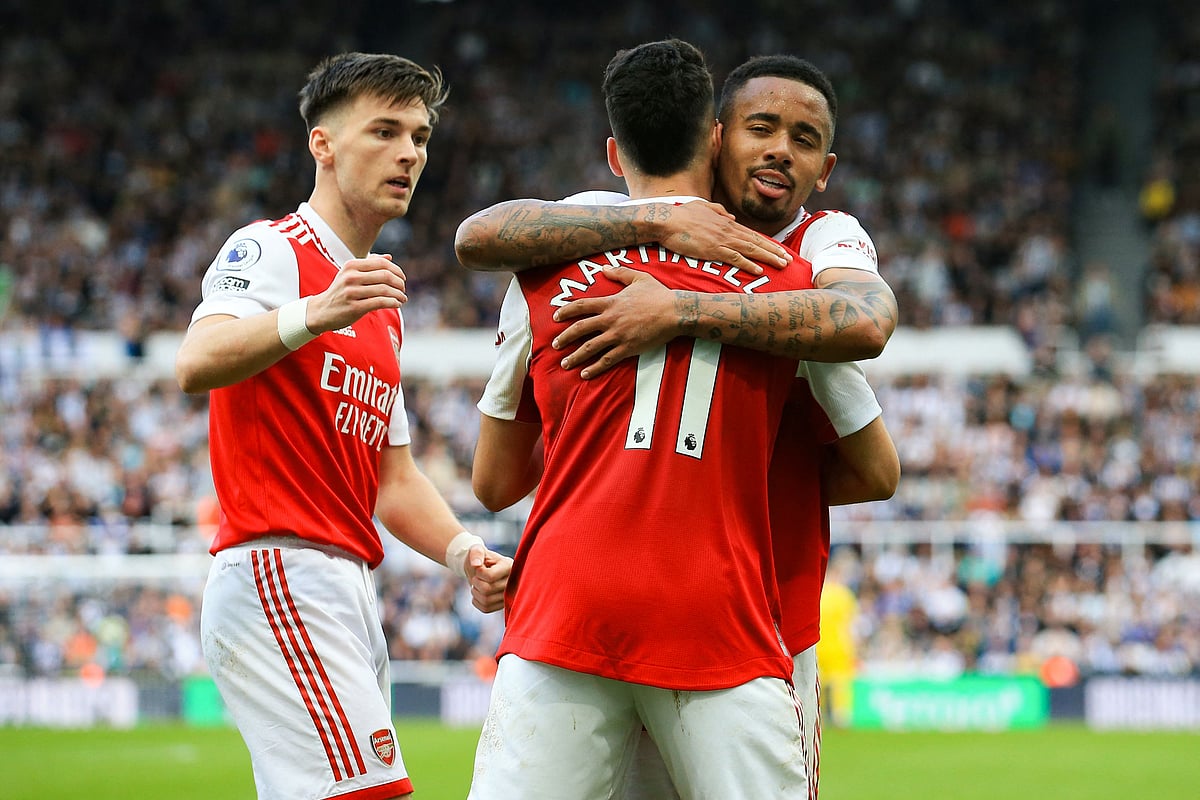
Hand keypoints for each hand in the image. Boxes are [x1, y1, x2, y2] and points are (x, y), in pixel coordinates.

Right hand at [306, 254, 407, 332]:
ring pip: (384, 290)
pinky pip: (380, 302)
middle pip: (385, 275)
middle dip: (399, 282)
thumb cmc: (340, 291)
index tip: (402, 278)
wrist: (321, 311)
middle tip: (403, 289)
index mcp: (351, 266)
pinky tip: (397, 304)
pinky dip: (392, 302)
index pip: (381, 263)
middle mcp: (351, 277)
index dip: (396, 270)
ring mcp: (352, 292)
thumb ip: (369, 264)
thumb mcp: (350, 274)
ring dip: (398, 294)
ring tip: (403, 298)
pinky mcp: (354, 307)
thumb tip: (389, 257)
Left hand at [466, 547, 511, 612]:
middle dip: (475, 583)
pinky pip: (485, 608)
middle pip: (487, 590)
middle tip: (476, 577)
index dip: (478, 573)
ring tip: (477, 584)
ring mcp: (508, 595)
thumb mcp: (477, 549)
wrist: (481, 568)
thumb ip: (476, 553)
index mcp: (509, 566)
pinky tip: (479, 593)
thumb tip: (475, 564)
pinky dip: (477, 601)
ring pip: (486, 601)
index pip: (490, 576)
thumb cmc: (480, 557)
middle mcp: (512, 582)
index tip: (478, 567)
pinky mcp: (502, 605)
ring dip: (475, 593)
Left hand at [552, 266, 678, 378]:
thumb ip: (619, 273)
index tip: (555, 317)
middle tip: (554, 345)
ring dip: (575, 356)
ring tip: (564, 364)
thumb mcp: (639, 278)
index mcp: (611, 303)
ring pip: (590, 347)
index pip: (581, 306)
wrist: (675, 313)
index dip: (566, 311)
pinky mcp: (628, 348)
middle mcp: (610, 320)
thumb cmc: (658, 295)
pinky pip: (607, 360)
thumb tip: (604, 268)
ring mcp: (618, 335)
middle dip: (564, 337)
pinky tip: (585, 373)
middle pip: (580, 329)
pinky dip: (594, 368)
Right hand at [656, 200, 789, 272]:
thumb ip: (718, 211)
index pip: (751, 234)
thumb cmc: (681, 215)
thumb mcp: (702, 207)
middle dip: (774, 251)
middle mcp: (728, 230)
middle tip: (788, 260)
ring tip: (782, 265)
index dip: (766, 242)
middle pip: (756, 242)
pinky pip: (735, 258)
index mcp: (726, 222)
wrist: (666, 221)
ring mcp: (721, 240)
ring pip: (751, 249)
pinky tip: (759, 269)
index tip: (778, 249)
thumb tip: (731, 217)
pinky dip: (748, 264)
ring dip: (768, 258)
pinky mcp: (713, 250)